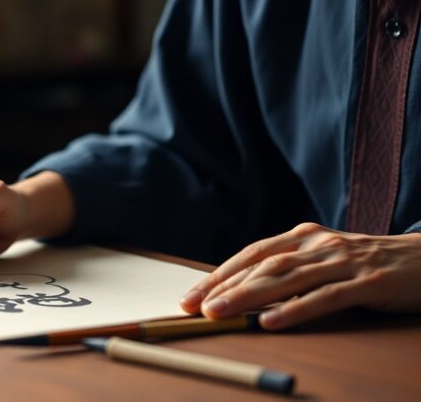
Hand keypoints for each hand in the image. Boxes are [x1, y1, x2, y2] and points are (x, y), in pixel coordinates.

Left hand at [179, 222, 420, 328]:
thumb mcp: (325, 263)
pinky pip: (326, 297)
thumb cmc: (367, 266)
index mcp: (303, 238)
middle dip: (223, 287)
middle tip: (193, 307)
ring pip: (287, 279)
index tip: (191, 295)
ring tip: (219, 313)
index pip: (252, 255)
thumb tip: (244, 296)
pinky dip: (296, 309)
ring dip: (248, 297)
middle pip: (262, 266)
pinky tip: (271, 322)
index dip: (219, 274)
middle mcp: (318, 244)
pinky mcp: (368, 282)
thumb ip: (291, 273)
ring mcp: (343, 261)